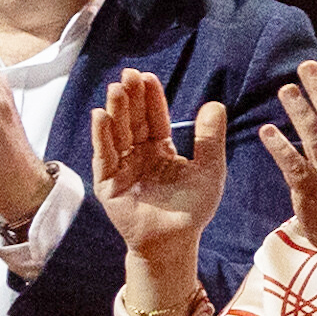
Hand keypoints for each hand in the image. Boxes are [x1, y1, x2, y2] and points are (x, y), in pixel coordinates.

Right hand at [91, 70, 228, 306]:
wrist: (175, 240)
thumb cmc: (193, 208)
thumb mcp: (209, 169)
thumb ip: (209, 139)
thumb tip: (215, 104)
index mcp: (161, 150)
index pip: (155, 119)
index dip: (151, 99)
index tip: (148, 77)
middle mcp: (139, 155)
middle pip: (133, 121)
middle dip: (131, 99)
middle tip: (129, 75)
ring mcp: (122, 167)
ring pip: (118, 134)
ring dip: (115, 111)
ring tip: (116, 89)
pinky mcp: (108, 183)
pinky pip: (105, 156)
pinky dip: (102, 136)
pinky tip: (100, 116)